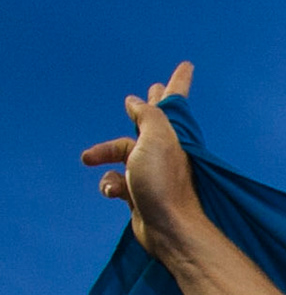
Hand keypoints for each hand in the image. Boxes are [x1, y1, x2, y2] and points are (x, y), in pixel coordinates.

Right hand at [81, 62, 201, 256]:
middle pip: (148, 123)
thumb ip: (147, 114)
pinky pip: (116, 182)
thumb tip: (136, 100)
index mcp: (171, 136)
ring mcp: (151, 173)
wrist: (168, 228)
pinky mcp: (139, 195)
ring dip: (103, 155)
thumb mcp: (156, 139)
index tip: (186, 66)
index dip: (177, 84)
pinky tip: (114, 192)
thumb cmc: (164, 182)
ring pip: (121, 154)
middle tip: (146, 93)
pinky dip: (110, 184)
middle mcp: (163, 152)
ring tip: (89, 158)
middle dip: (143, 109)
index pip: (173, 102)